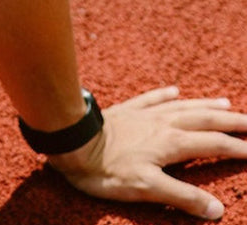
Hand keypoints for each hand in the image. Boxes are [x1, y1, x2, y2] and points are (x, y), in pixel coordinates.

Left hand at [48, 86, 246, 218]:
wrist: (70, 140)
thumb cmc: (106, 169)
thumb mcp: (147, 189)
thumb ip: (182, 197)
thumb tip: (217, 209)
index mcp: (171, 143)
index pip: (214, 144)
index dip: (238, 149)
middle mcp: (162, 124)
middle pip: (203, 120)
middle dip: (230, 121)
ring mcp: (143, 114)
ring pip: (181, 106)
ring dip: (204, 105)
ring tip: (224, 102)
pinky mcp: (125, 110)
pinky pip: (151, 98)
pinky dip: (165, 95)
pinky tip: (173, 90)